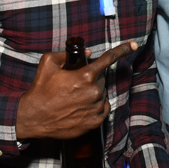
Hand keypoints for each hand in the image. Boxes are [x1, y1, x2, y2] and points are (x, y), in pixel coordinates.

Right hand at [15, 41, 137, 138]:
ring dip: (92, 93)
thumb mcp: (48, 63)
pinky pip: (102, 109)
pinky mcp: (95, 122)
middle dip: (90, 79)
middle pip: (100, 79)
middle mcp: (94, 91)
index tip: (134, 45)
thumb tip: (88, 53)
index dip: (123, 49)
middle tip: (72, 85)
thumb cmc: (40, 90)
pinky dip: (95, 106)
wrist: (33, 118)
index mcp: (85, 75)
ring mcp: (95, 108)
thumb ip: (67, 54)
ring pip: (101, 94)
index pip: (108, 59)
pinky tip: (80, 107)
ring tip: (73, 98)